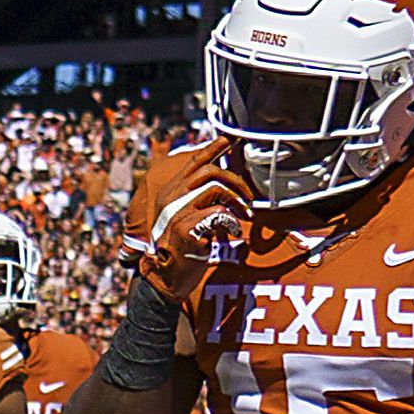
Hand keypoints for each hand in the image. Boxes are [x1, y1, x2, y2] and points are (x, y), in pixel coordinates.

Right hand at [129, 144, 251, 306]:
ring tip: (244, 215)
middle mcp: (171, 198)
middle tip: (247, 198)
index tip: (229, 138)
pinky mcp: (186, 227)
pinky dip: (232, 222)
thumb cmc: (182, 246)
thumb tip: (224, 185)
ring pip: (215, 188)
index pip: (194, 163)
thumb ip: (198, 199)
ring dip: (237, 201)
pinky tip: (233, 232)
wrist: (166, 275)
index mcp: (171, 192)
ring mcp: (177, 212)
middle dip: (235, 181)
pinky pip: (218, 214)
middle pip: (210, 172)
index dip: (213, 148)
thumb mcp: (186, 216)